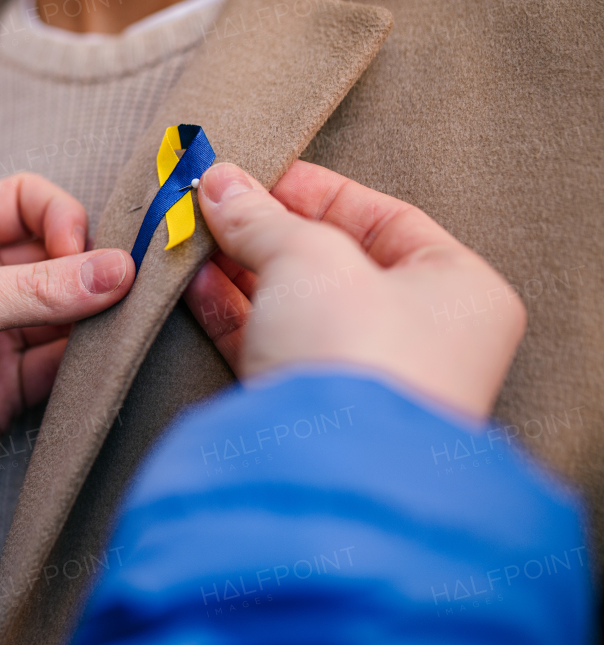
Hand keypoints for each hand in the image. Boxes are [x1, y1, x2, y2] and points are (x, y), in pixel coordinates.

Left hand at [0, 174, 134, 527]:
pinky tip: (102, 363)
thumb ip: (32, 289)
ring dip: (97, 318)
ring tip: (123, 328)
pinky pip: (63, 366)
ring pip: (68, 313)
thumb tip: (119, 270)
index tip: (79, 253)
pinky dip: (87, 364)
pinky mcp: (8, 388)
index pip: (27, 199)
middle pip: (57, 255)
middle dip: (92, 268)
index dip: (62, 217)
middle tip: (124, 289)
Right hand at [183, 161, 525, 420]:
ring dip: (239, 269)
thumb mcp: (306, 256)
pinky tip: (192, 283)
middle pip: (333, 262)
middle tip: (210, 201)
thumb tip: (217, 180)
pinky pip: (270, 345)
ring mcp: (365, 378)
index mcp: (456, 288)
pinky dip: (231, 313)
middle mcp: (420, 336)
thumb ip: (261, 216)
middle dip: (266, 230)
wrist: (328, 472)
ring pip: (295, 306)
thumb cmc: (354, 349)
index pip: (384, 218)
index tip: (254, 172)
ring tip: (189, 237)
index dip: (314, 189)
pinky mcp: (311, 413)